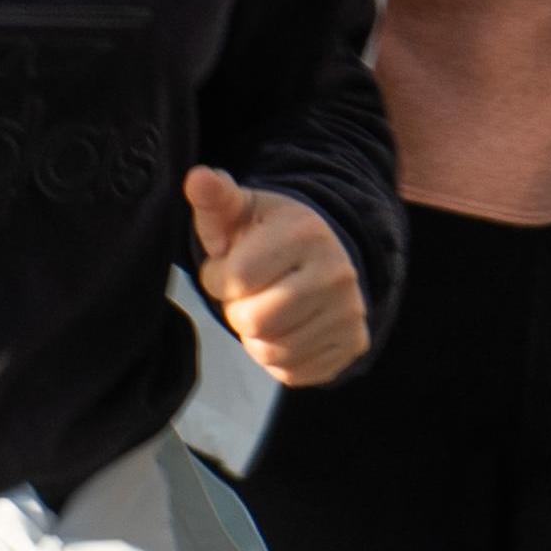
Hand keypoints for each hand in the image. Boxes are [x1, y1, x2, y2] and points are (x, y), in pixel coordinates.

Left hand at [185, 166, 366, 385]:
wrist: (328, 254)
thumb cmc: (270, 234)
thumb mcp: (242, 210)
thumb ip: (215, 198)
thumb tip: (197, 178)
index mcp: (306, 233)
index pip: (234, 280)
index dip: (217, 278)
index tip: (227, 266)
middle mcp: (337, 273)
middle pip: (254, 321)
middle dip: (237, 310)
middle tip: (247, 293)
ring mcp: (350, 311)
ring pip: (271, 352)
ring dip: (255, 337)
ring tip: (266, 308)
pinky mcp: (353, 344)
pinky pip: (294, 372)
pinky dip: (279, 358)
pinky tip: (286, 328)